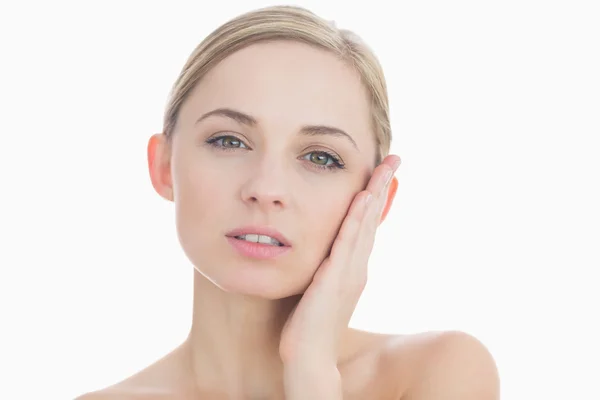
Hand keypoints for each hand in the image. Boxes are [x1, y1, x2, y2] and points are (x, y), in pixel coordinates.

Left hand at [279, 154, 400, 364]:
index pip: (367, 226)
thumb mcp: (323, 291)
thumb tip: (326, 256)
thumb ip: (328, 271)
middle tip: (394, 158)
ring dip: (374, 194)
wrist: (309, 357)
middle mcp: (356, 266)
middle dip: (382, 186)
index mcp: (353, 268)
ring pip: (364, 225)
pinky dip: (356, 219)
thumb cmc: (310, 326)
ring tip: (384, 167)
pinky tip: (362, 199)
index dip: (375, 198)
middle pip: (372, 219)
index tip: (381, 173)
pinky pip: (346, 243)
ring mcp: (349, 272)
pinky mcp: (334, 278)